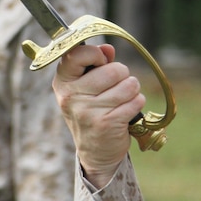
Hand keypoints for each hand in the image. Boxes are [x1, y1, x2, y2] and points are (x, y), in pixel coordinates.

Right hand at [53, 43, 144, 188]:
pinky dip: (136, 104)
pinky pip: (136, 101)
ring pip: (129, 84)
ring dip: (132, 90)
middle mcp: (72, 96)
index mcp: (63, 82)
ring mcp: (88, 111)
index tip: (101, 62)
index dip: (96, 54)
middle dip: (122, 75)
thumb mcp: (85, 87)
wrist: (94, 151)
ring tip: (122, 100)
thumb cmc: (92, 111)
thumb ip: (96, 63)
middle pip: (114, 69)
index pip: (77, 54)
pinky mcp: (107, 123)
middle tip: (115, 87)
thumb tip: (108, 49)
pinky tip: (126, 112)